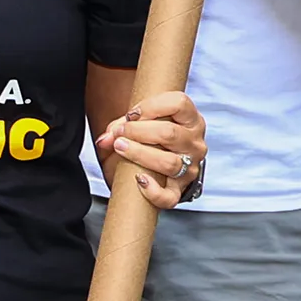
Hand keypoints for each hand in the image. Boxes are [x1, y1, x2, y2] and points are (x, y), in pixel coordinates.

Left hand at [96, 90, 206, 209]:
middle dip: (138, 131)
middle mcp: (194, 143)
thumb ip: (120, 126)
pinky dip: (153, 191)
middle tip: (119, 134)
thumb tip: (106, 139)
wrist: (155, 167)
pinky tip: (139, 180)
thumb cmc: (148, 139)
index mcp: (190, 119)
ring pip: (169, 162)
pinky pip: (169, 196)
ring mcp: (190, 167)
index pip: (179, 103)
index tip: (131, 114)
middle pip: (169, 133)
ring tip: (120, 148)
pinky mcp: (180, 190)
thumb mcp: (137, 125)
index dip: (152, 106)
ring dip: (139, 154)